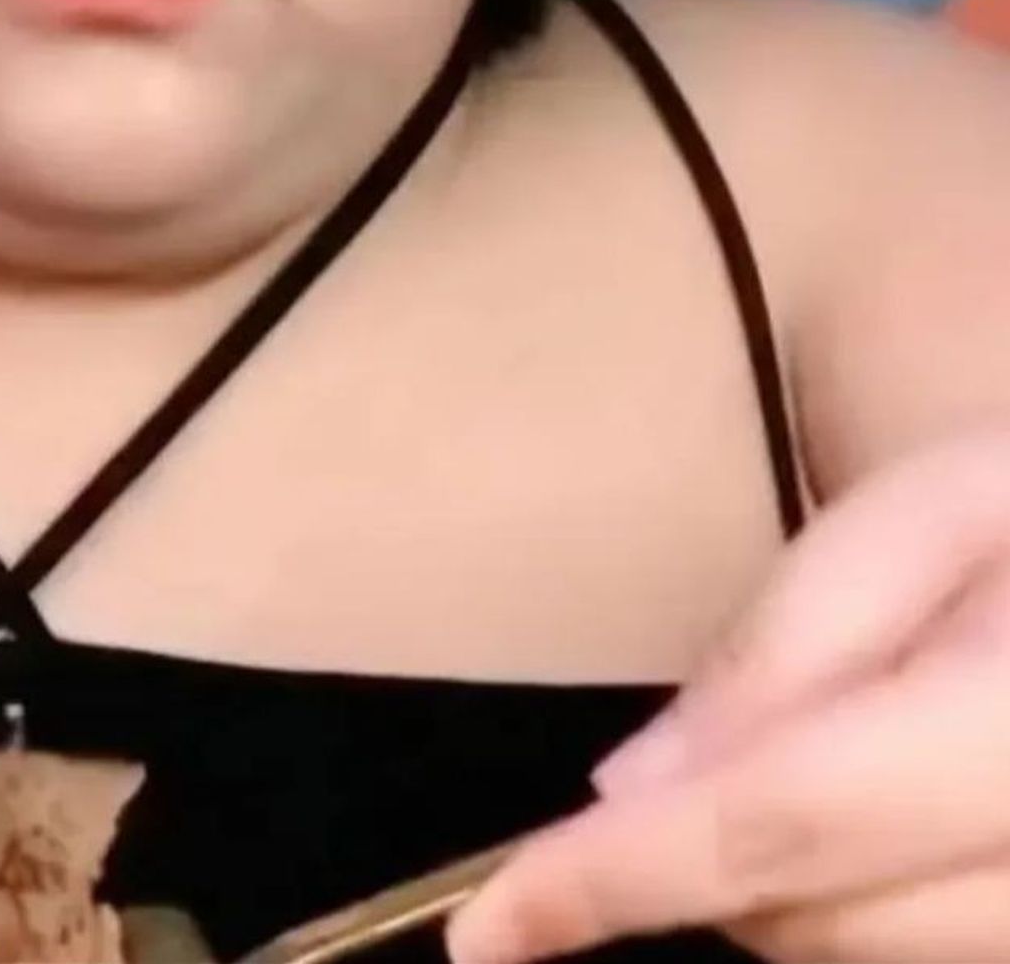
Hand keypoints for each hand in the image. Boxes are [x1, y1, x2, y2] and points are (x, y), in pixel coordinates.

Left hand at [447, 432, 1009, 963]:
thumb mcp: (935, 515)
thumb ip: (785, 650)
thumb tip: (630, 791)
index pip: (783, 824)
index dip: (617, 882)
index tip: (487, 931)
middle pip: (817, 917)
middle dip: (701, 863)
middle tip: (713, 754)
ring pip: (874, 955)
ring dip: (792, 886)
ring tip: (854, 750)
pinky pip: (946, 952)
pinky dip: (868, 901)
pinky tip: (892, 815)